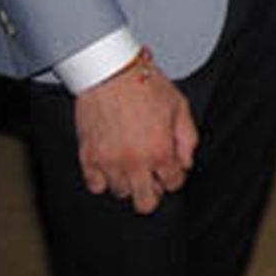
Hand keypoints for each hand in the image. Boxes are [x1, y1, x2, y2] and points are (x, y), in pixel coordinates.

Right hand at [74, 51, 196, 214]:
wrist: (111, 73)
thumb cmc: (145, 85)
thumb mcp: (179, 106)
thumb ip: (188, 138)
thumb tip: (186, 162)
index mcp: (159, 151)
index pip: (173, 184)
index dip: (175, 176)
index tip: (171, 168)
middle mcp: (134, 162)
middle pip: (145, 202)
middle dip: (153, 192)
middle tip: (153, 177)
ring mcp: (109, 162)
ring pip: (121, 193)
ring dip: (129, 182)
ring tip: (132, 162)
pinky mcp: (88, 157)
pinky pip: (95, 185)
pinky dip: (103, 179)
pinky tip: (112, 164)